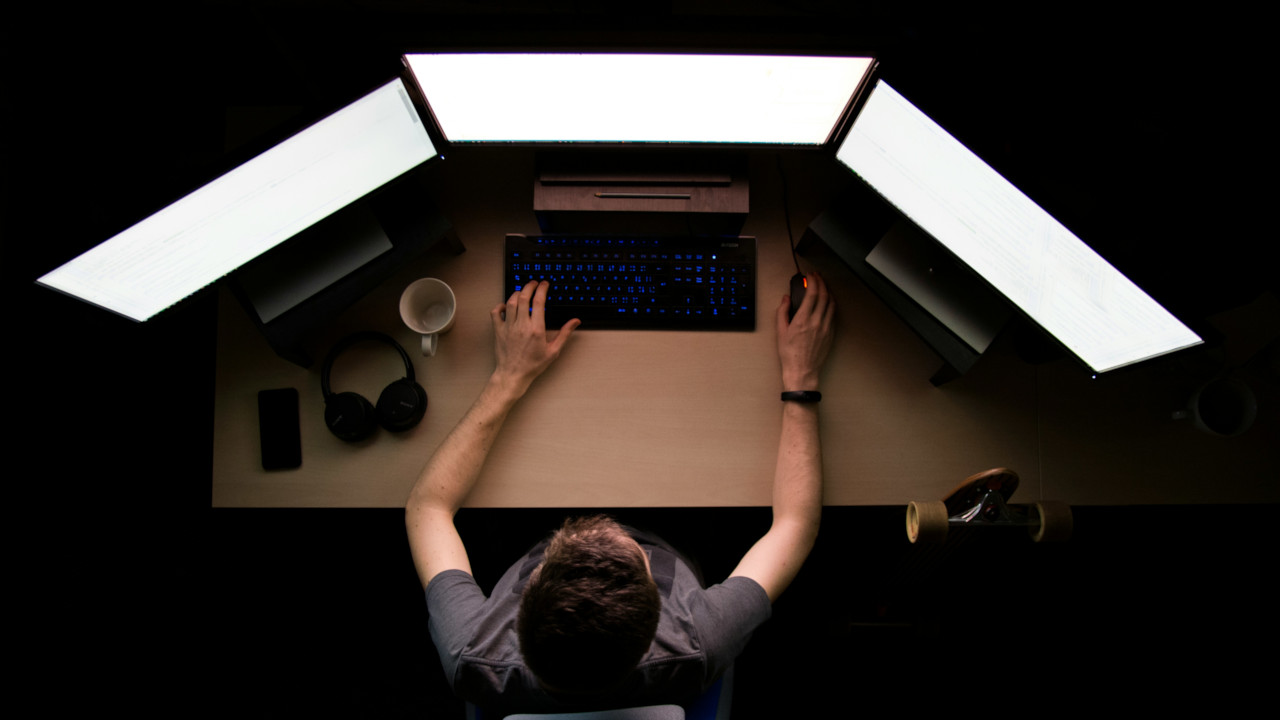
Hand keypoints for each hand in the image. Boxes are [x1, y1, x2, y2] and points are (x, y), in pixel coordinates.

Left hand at [490, 281, 580, 394]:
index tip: (544, 284)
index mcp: (536, 329)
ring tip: (522, 291)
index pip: (539, 302)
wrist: (513, 375)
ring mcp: (508, 327)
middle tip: (534, 283)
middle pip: (523, 297)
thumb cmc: (533, 365)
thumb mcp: (553, 351)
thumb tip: (575, 321)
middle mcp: (521, 325)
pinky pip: (495, 312)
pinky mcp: (499, 331)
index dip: (542, 289)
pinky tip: (506, 306)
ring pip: (510, 302)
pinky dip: (500, 305)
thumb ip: (565, 334)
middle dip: (529, 286)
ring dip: (516, 293)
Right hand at [776, 272, 835, 389]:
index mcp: (803, 320)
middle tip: (817, 277)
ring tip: (824, 286)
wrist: (802, 370)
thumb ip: (782, 312)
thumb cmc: (790, 354)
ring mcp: (826, 327)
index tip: (810, 276)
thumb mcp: (780, 331)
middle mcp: (816, 322)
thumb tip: (785, 299)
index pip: (812, 294)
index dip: (813, 282)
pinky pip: (834, 314)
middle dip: (821, 282)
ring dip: (828, 291)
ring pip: (831, 303)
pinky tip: (828, 301)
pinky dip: (832, 304)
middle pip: (824, 295)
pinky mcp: (831, 333)